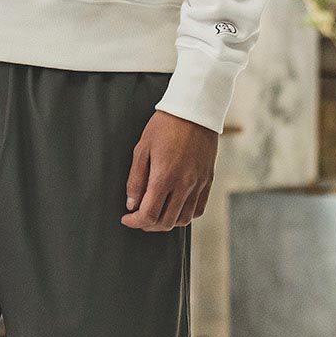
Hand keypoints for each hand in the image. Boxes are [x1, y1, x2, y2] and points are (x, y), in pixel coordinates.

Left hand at [122, 111, 217, 230]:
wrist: (195, 111)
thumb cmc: (165, 126)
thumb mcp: (142, 149)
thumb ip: (136, 179)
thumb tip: (132, 203)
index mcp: (165, 176)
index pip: (148, 214)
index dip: (134, 221)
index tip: (127, 218)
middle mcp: (184, 184)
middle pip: (166, 222)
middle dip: (148, 225)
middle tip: (138, 217)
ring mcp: (198, 184)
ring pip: (183, 219)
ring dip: (167, 222)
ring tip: (156, 214)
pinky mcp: (208, 180)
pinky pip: (198, 209)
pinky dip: (185, 215)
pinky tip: (175, 207)